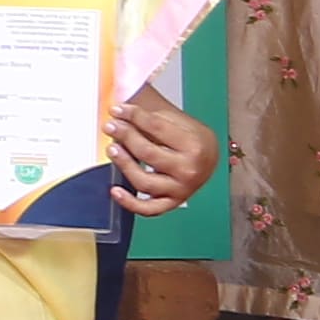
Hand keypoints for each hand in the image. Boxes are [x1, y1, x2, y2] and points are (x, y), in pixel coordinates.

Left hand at [108, 88, 218, 211]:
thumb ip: (150, 117)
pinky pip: (149, 209)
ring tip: (111, 149)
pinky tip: (115, 190)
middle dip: (125, 136)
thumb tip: (119, 112)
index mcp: (194, 145)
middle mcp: (189, 170)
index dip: (133, 116)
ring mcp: (181, 189)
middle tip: (110, 126)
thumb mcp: (177, 121)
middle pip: (148, 153)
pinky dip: (130, 203)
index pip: (156, 127)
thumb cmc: (190, 137)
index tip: (117, 110)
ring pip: (145, 181)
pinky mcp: (172, 202)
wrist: (209, 157)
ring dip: (124, 165)